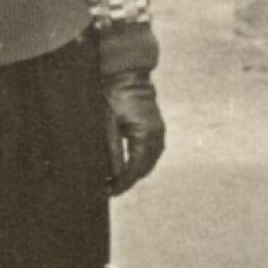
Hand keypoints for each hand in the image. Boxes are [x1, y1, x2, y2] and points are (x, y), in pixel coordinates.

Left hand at [103, 71, 164, 195]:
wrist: (126, 75)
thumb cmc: (114, 97)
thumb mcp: (108, 125)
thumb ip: (113, 151)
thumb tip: (113, 175)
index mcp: (145, 136)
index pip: (135, 169)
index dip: (122, 183)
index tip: (109, 192)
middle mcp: (157, 136)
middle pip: (144, 169)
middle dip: (128, 180)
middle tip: (110, 189)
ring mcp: (159, 132)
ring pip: (149, 162)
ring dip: (135, 172)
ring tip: (116, 180)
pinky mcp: (156, 128)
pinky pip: (151, 152)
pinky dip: (140, 161)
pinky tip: (127, 165)